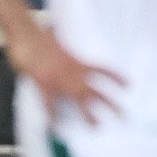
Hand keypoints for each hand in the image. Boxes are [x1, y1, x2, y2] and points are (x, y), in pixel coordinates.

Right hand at [7, 25, 124, 125]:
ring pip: (80, 101)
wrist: (26, 35)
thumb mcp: (57, 38)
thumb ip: (62, 41)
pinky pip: (50, 106)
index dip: (117, 78)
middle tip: (124, 117)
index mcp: (78, 61)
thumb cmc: (39, 36)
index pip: (103, 70)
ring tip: (97, 127)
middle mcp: (74, 73)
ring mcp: (60, 80)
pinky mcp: (45, 86)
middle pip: (97, 91)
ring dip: (89, 115)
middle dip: (112, 105)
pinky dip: (53, 117)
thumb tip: (55, 29)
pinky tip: (56, 128)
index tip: (130, 86)